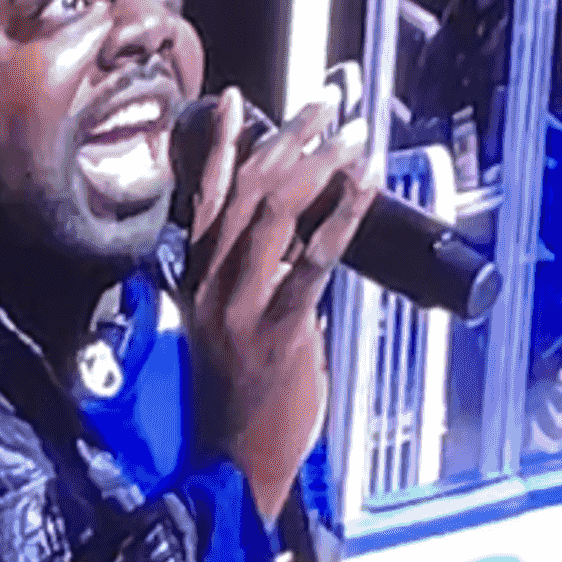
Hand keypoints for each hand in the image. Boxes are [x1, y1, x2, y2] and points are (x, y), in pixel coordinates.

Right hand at [182, 89, 380, 525]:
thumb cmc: (240, 397)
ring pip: (275, 215)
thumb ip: (253, 280)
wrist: (232, 461)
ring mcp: (241, 306)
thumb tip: (296, 239)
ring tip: (354, 137)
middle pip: (246, 193)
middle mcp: (211, 284)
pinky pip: (313, 261)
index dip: (225, 145)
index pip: (204, 197)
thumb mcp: (228, 327)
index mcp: (196, 280)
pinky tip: (365, 189)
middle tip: (327, 107)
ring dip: (320, 168)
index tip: (241, 100)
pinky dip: (343, 217)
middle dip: (290, 141)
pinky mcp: (279, 329)